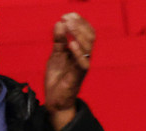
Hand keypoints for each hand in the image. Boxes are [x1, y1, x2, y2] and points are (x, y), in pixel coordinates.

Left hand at [45, 12, 93, 130]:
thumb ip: (58, 40)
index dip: (79, 22)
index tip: (67, 15)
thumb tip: (60, 23)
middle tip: (68, 18)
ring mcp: (82, 67)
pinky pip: (82, 63)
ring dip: (78, 34)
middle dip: (79, 25)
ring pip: (88, 47)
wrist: (55, 100)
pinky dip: (78, 52)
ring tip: (68, 26)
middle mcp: (84, 57)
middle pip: (90, 37)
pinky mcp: (78, 77)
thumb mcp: (56, 55)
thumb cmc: (57, 79)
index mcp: (80, 51)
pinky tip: (71, 44)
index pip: (87, 32)